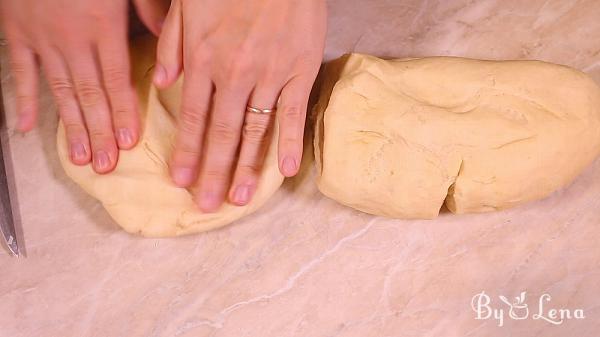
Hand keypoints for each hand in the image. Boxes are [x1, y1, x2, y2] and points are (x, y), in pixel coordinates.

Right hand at [0, 0, 139, 172]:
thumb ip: (148, 9)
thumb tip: (168, 42)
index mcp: (103, 27)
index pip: (117, 80)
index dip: (124, 112)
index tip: (129, 143)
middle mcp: (73, 40)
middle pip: (90, 94)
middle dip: (100, 131)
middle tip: (106, 165)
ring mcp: (42, 39)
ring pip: (59, 90)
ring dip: (70, 126)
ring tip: (80, 157)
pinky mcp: (16, 33)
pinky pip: (19, 72)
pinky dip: (22, 99)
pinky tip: (26, 127)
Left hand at [154, 0, 326, 211]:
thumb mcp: (187, 4)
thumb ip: (171, 44)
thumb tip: (163, 84)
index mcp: (205, 60)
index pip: (194, 117)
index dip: (187, 152)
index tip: (182, 180)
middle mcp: (235, 75)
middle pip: (222, 134)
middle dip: (213, 172)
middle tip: (208, 205)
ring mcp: (270, 76)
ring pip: (255, 131)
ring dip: (246, 167)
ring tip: (238, 198)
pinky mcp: (300, 71)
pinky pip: (293, 113)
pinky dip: (289, 143)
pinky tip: (285, 171)